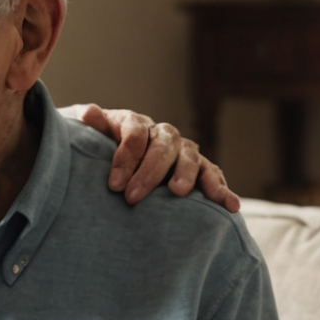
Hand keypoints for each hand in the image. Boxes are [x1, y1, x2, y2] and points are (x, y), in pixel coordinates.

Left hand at [62, 103, 240, 212]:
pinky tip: (230, 205)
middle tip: (133, 197)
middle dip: (150, 171)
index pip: (136, 132)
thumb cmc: (101, 151)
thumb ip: (93, 127)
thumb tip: (89, 113)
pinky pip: (213, 176)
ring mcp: (184, 152)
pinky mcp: (200, 171)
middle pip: (164, 146)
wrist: (116, 161)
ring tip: (180, 193)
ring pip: (191, 157)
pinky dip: (223, 189)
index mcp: (137, 123)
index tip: (113, 185)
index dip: (125, 157)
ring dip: (188, 174)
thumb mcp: (92, 137)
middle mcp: (164, 135)